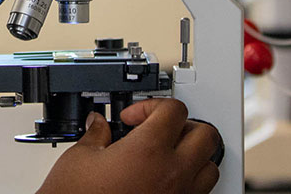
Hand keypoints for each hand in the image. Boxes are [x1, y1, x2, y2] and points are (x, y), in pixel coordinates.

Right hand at [36, 98, 221, 193]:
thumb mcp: (80, 157)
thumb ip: (95, 134)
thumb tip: (99, 124)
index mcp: (149, 150)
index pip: (173, 110)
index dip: (152, 105)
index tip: (134, 117)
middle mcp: (172, 173)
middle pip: (204, 134)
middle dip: (182, 125)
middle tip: (158, 128)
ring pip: (210, 166)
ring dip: (193, 154)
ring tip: (168, 153)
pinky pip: (201, 192)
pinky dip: (191, 180)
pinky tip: (166, 178)